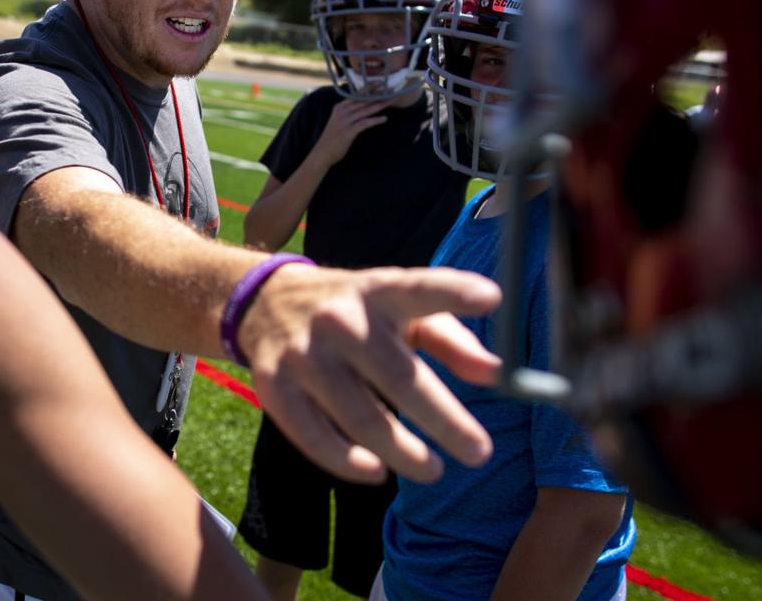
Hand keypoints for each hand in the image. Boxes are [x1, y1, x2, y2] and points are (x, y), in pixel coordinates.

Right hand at [237, 263, 501, 483]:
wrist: (265, 301)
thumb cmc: (355, 310)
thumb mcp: (400, 311)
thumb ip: (450, 339)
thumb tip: (496, 374)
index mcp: (378, 290)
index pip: (418, 289)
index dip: (453, 291)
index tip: (493, 297)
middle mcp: (339, 319)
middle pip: (399, 377)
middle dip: (445, 420)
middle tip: (480, 452)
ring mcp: (303, 353)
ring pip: (361, 418)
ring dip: (404, 452)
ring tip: (434, 470)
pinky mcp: (274, 385)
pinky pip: (313, 436)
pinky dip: (347, 462)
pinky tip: (377, 472)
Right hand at [312, 97, 397, 166]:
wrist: (322, 153)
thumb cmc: (332, 139)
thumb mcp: (338, 122)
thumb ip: (348, 113)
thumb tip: (361, 108)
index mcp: (339, 107)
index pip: (356, 95)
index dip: (369, 89)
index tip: (380, 84)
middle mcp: (341, 112)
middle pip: (363, 101)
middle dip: (377, 95)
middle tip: (391, 90)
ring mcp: (344, 121)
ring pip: (365, 110)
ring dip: (380, 105)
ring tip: (391, 101)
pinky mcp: (348, 131)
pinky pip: (365, 123)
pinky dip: (375, 120)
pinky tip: (384, 119)